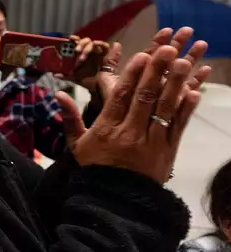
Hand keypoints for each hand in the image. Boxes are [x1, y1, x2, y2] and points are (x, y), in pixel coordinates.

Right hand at [56, 44, 205, 183]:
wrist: (116, 201)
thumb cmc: (95, 169)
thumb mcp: (77, 145)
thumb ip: (70, 117)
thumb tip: (59, 93)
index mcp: (106, 129)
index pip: (120, 97)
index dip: (132, 75)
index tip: (141, 56)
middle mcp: (129, 133)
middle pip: (144, 97)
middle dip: (155, 71)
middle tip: (165, 50)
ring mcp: (151, 141)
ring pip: (163, 108)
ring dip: (173, 84)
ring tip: (181, 63)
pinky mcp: (167, 150)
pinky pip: (178, 126)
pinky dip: (185, 108)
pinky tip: (192, 91)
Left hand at [96, 27, 210, 100]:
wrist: (120, 130)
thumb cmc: (113, 106)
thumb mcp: (108, 83)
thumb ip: (110, 64)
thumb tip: (116, 44)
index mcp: (141, 71)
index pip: (151, 53)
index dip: (159, 41)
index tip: (167, 30)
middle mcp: (155, 78)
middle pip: (168, 59)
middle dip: (177, 44)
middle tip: (188, 30)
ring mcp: (167, 89)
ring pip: (181, 70)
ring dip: (192, 56)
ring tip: (201, 44)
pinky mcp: (177, 102)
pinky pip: (189, 89)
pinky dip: (197, 79)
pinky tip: (206, 69)